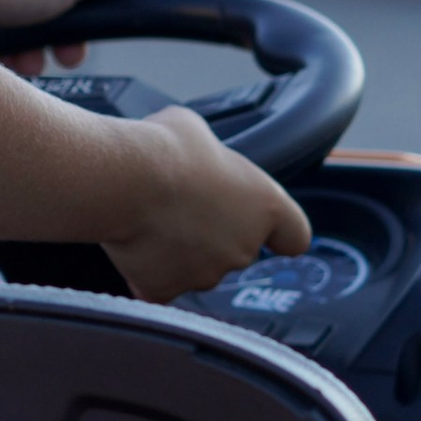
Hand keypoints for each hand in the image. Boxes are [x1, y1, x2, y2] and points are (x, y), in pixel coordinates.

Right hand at [97, 104, 310, 301]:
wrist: (126, 180)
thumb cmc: (165, 148)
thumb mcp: (196, 131)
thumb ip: (209, 156)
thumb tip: (192, 155)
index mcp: (264, 206)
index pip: (294, 235)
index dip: (280, 233)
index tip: (270, 233)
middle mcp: (242, 248)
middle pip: (233, 248)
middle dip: (210, 232)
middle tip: (178, 202)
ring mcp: (205, 274)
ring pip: (193, 266)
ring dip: (177, 249)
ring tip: (148, 216)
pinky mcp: (165, 289)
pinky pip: (157, 284)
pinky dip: (145, 270)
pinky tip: (131, 245)